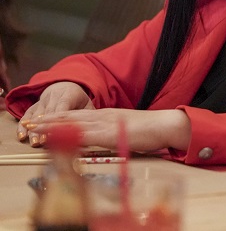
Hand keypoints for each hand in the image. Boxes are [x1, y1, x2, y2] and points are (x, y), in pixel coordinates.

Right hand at [17, 82, 94, 145]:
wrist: (65, 85)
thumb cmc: (79, 99)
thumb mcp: (87, 104)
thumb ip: (90, 115)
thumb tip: (94, 129)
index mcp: (69, 94)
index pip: (63, 107)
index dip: (58, 121)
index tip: (56, 132)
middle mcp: (54, 96)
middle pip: (48, 113)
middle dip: (45, 128)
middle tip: (43, 142)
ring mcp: (43, 100)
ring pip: (37, 115)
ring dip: (34, 129)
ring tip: (34, 142)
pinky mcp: (35, 105)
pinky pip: (27, 114)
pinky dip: (23, 125)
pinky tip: (22, 135)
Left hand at [19, 108, 190, 152]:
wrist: (166, 125)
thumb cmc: (151, 130)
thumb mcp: (126, 129)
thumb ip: (112, 132)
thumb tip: (102, 139)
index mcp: (107, 115)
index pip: (78, 115)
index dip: (58, 117)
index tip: (42, 119)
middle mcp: (103, 115)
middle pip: (70, 116)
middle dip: (48, 119)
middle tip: (29, 122)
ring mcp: (105, 123)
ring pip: (72, 123)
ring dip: (52, 125)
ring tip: (35, 127)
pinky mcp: (109, 133)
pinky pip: (83, 134)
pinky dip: (67, 135)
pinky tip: (58, 136)